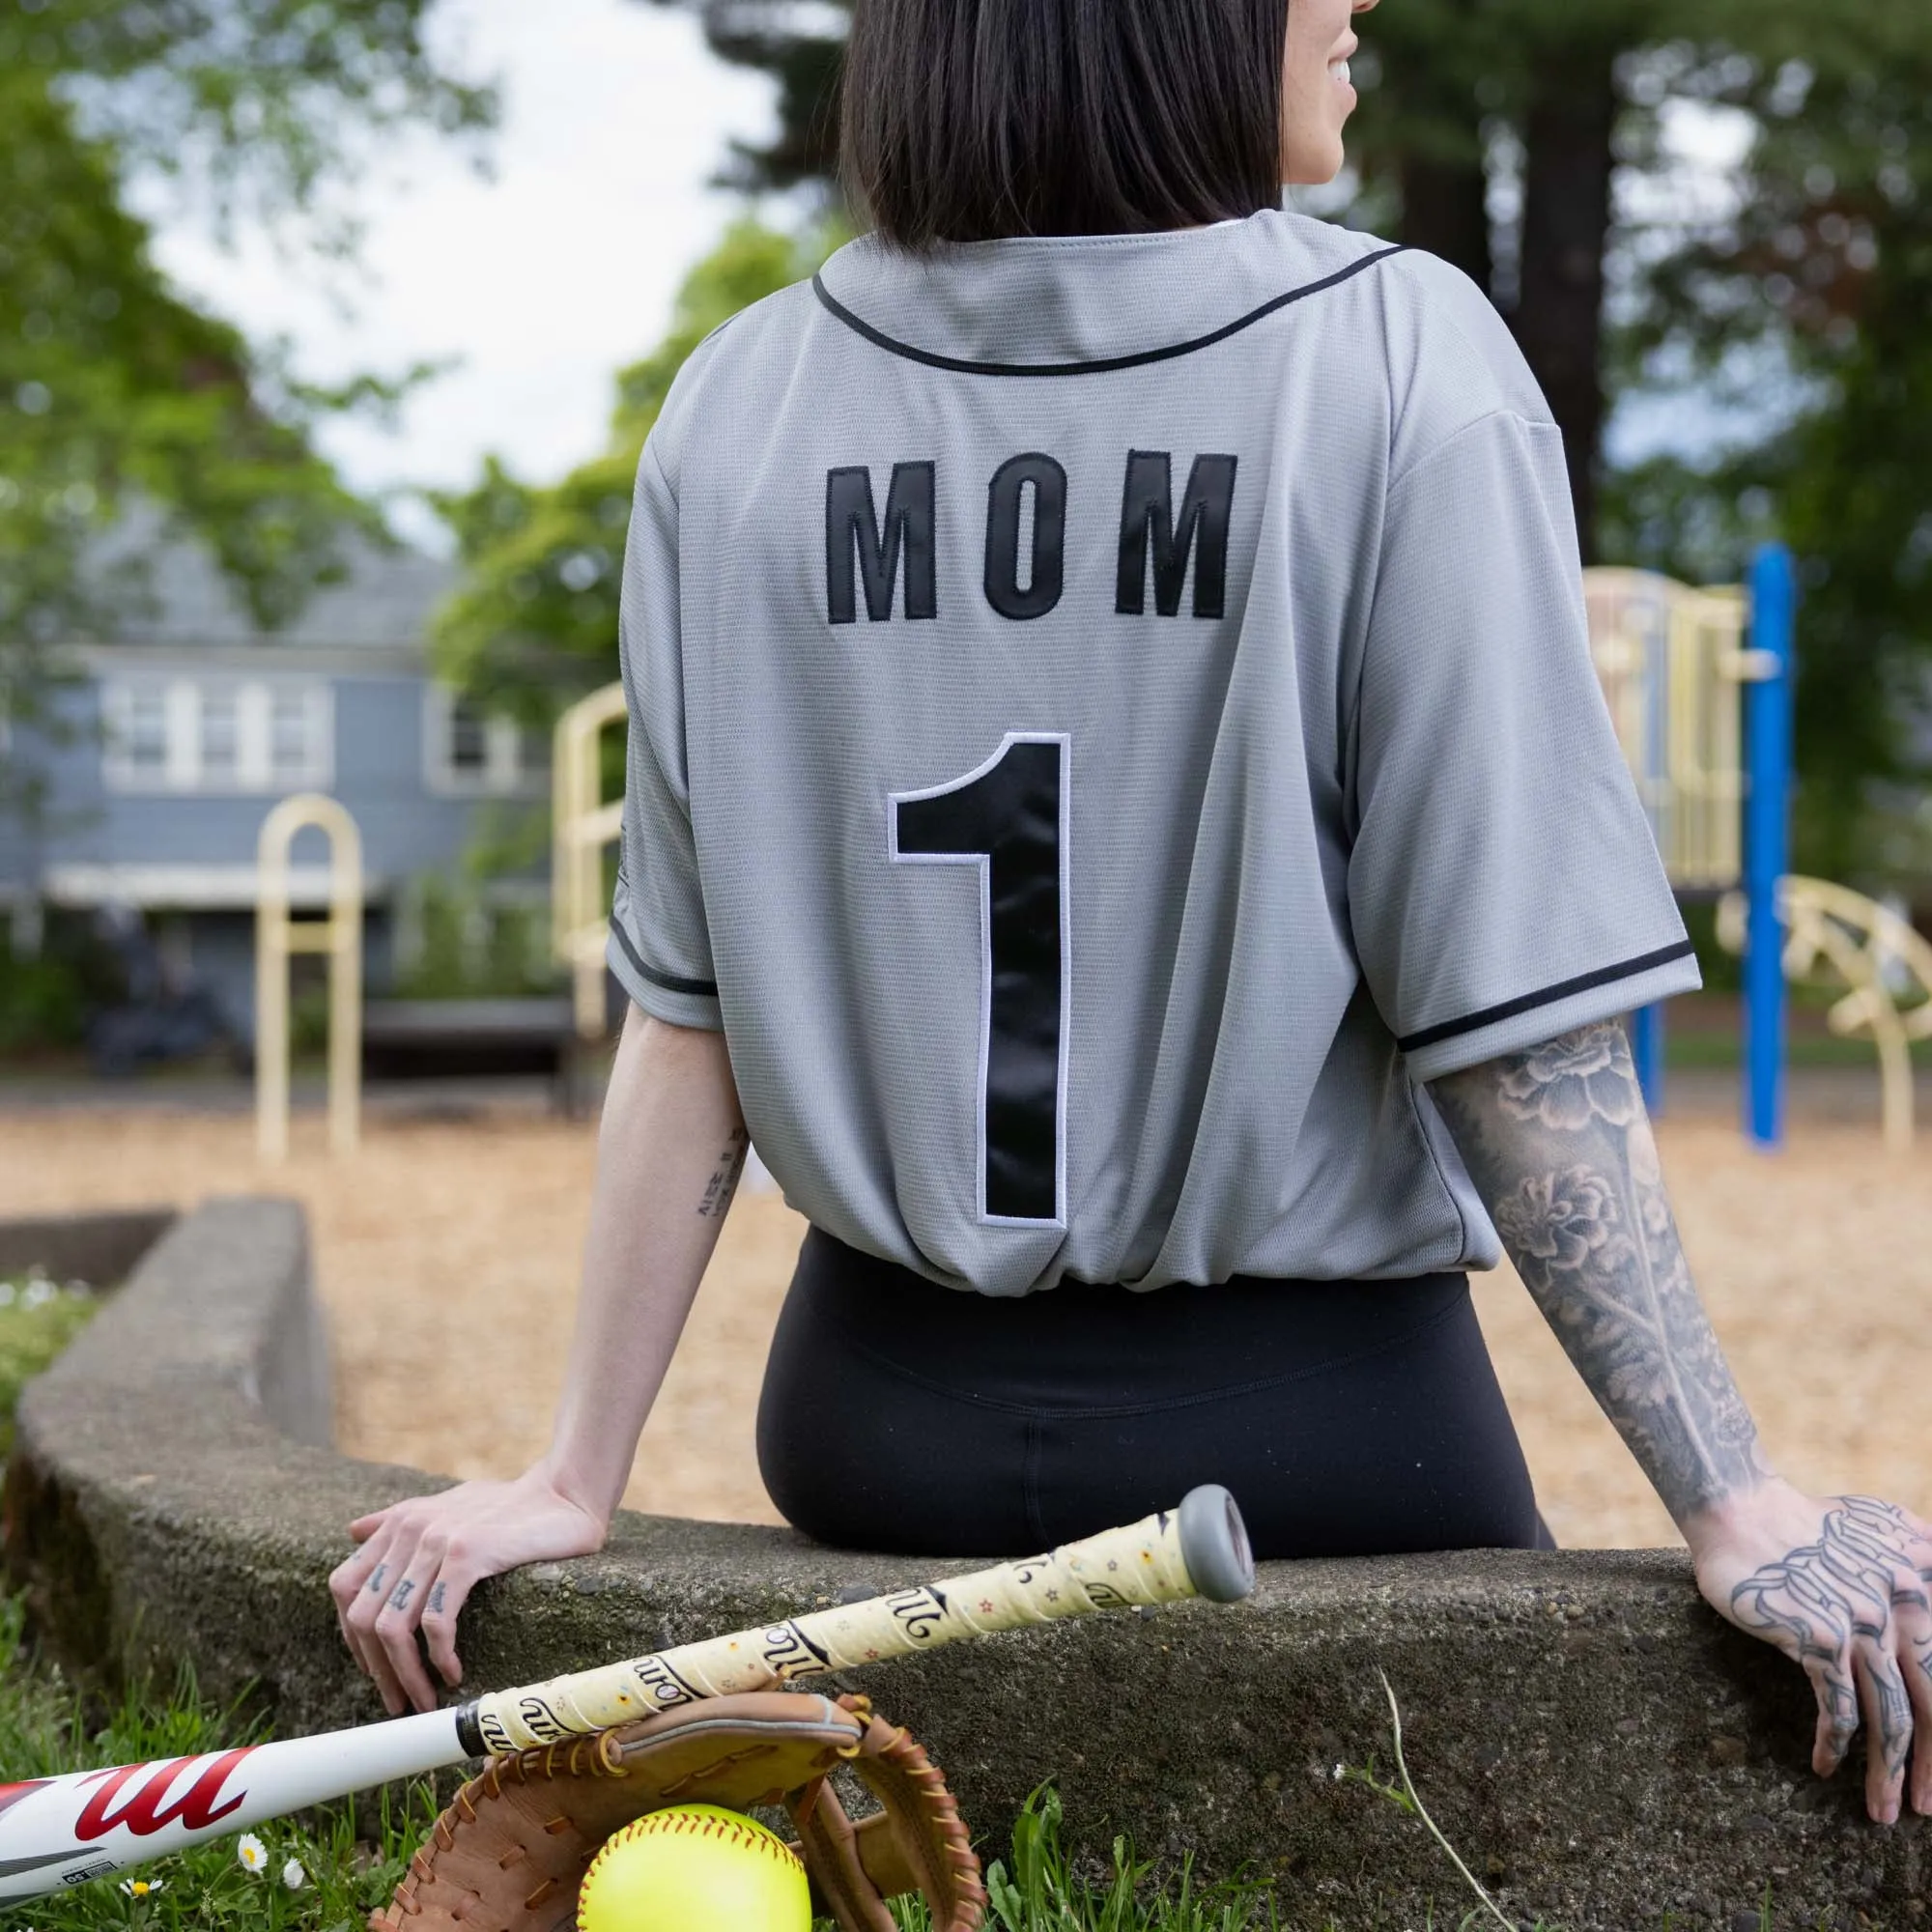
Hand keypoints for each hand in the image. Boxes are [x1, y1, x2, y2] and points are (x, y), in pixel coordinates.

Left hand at [328, 1466, 606, 1714]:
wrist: (565, 1493)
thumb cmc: (511, 1505)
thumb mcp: (449, 1504)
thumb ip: (401, 1518)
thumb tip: (353, 1529)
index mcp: (400, 1521)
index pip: (344, 1586)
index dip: (350, 1635)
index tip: (375, 1667)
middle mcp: (410, 1529)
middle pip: (364, 1615)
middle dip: (377, 1668)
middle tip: (399, 1699)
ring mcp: (436, 1540)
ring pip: (394, 1626)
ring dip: (406, 1674)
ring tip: (424, 1699)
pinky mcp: (468, 1554)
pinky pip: (436, 1621)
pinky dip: (439, 1656)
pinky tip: (454, 1672)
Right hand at [1688, 1479, 1931, 1823]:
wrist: (1739, 1508)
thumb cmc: (1804, 1519)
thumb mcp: (1881, 1526)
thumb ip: (1920, 1554)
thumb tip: (1929, 1589)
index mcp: (1924, 1583)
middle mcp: (1905, 1607)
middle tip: (1924, 1807)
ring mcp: (1862, 1624)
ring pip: (1892, 1720)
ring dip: (1887, 1775)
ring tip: (1882, 1810)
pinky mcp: (1819, 1637)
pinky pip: (1839, 1709)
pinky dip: (1835, 1745)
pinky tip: (1825, 1765)